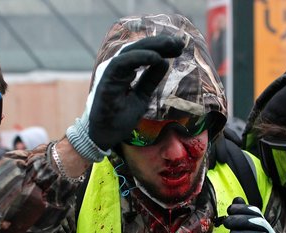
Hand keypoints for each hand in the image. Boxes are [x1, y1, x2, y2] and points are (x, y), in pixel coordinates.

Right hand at [89, 35, 183, 150]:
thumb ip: (150, 80)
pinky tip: (156, 58)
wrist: (105, 136)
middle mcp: (117, 68)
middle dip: (160, 44)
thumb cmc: (119, 118)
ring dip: (152, 46)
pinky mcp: (106, 79)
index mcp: (124, 71)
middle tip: (180, 43)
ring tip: (171, 46)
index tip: (179, 47)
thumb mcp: (142, 97)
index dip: (161, 48)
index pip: (143, 53)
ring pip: (131, 51)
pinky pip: (121, 63)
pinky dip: (139, 58)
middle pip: (139, 48)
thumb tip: (165, 62)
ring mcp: (110, 72)